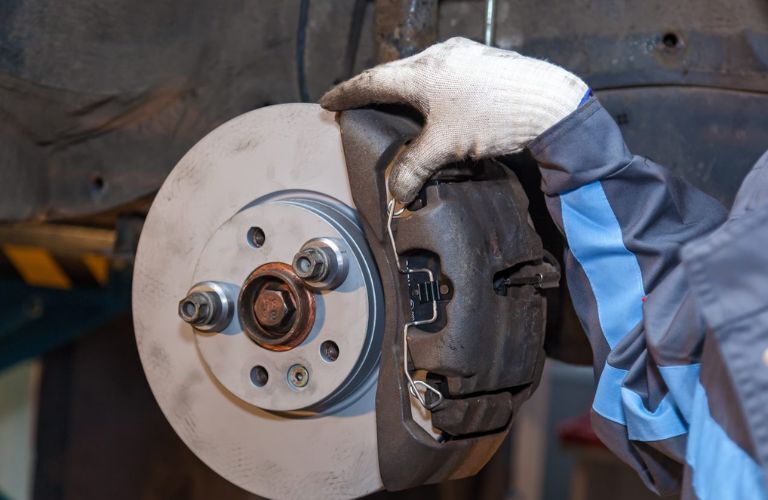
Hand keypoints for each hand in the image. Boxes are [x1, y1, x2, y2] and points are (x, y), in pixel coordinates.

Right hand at [320, 37, 587, 202]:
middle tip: (360, 103)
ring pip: (424, 73)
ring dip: (408, 91)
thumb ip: (416, 167)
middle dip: (377, 91)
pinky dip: (434, 91)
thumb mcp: (448, 146)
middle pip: (397, 74)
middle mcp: (441, 56)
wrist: (553, 105)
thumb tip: (398, 192)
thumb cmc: (497, 116)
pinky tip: (441, 107)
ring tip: (399, 108)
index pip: (373, 81)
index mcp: (423, 72)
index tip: (329, 100)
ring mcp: (465, 56)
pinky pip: (447, 75)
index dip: (347, 93)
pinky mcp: (485, 64)